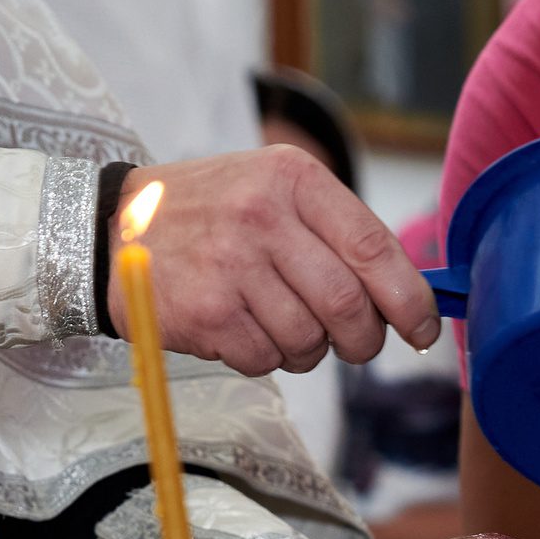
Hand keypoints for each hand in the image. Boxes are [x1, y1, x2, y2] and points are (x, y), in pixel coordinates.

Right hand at [111, 149, 441, 375]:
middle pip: (348, 305)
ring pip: (309, 341)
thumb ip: (338, 234)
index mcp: (292, 178)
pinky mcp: (205, 312)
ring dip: (309, 350)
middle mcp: (262, 216)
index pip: (374, 248)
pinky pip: (265, 360)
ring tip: (281, 324)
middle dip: (364, 339)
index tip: (425, 327)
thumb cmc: (213, 214)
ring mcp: (230, 265)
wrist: (114, 229)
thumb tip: (408, 300)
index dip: (411, 299)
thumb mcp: (272, 191)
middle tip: (357, 344)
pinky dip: (265, 358)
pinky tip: (241, 328)